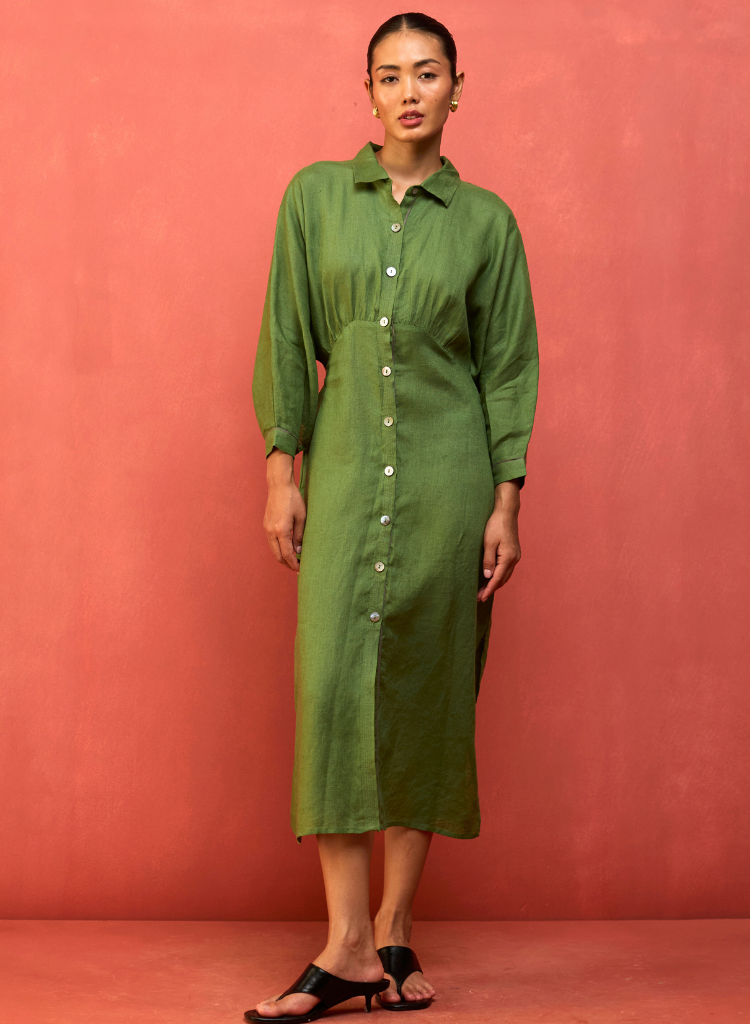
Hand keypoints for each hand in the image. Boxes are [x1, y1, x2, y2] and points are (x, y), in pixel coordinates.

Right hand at [263, 449, 306, 571]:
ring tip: (294, 560)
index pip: (287, 554)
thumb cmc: (293, 499)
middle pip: (278, 556)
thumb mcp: (302, 518)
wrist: (279, 486)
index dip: (294, 564)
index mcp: (281, 530)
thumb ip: (300, 536)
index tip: (300, 570)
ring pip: (273, 550)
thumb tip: (298, 551)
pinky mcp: (266, 525)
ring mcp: (266, 528)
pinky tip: (287, 548)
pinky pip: (271, 542)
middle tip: (297, 568)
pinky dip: (279, 549)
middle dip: (287, 564)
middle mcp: (271, 531)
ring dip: (283, 557)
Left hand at [477, 480, 521, 601]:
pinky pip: (507, 568)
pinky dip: (500, 575)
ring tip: (484, 589)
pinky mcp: (514, 552)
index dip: (489, 589)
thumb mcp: (488, 543)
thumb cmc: (496, 525)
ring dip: (496, 583)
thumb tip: (487, 576)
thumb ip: (488, 561)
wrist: (506, 513)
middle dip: (492, 589)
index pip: (497, 578)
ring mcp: (516, 556)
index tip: (481, 598)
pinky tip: (492, 577)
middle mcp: (514, 559)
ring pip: (506, 575)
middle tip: (479, 596)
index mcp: (508, 557)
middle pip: (503, 579)